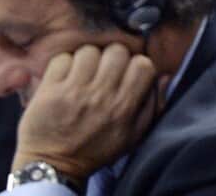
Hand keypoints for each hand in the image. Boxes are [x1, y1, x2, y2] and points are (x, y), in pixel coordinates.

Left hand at [12, 43, 161, 181]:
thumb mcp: (133, 136)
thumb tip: (163, 76)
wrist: (56, 164)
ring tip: (84, 75)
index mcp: (124, 107)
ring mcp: (75, 91)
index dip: (136, 65)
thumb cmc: (96, 149)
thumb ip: (152, 106)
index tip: (127, 73)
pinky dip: (64, 65)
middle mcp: (101, 96)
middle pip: (117, 51)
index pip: (143, 64)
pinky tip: (65, 78)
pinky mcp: (51, 89)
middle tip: (105, 71)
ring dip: (88, 60)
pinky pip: (63, 58)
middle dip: (112, 58)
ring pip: (89, 50)